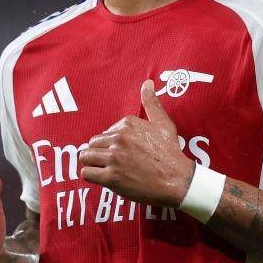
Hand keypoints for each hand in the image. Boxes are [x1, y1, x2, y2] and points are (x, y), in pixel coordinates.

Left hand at [79, 79, 195, 206]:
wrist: (177, 180)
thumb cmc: (170, 152)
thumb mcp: (163, 123)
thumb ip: (151, 103)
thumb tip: (147, 83)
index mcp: (127, 124)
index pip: (105, 132)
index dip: (111, 143)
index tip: (123, 152)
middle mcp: (118, 138)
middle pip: (93, 143)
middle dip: (99, 152)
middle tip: (111, 162)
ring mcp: (114, 158)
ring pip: (86, 156)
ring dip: (92, 163)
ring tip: (103, 169)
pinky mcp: (111, 177)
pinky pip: (87, 173)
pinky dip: (91, 175)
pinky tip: (102, 177)